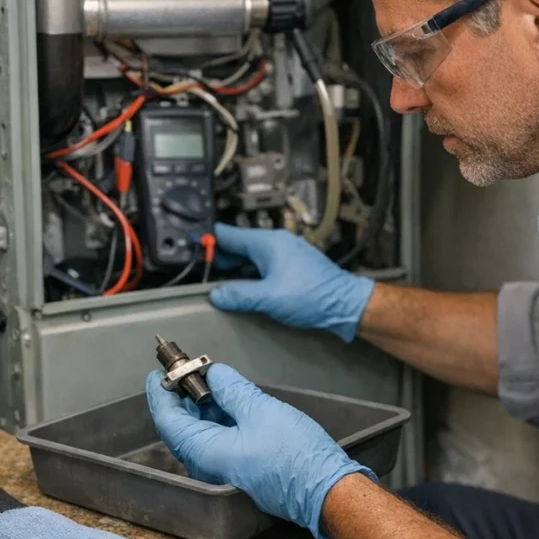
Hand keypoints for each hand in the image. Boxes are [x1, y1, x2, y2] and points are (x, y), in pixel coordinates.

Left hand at [146, 364, 375, 538]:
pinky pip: (217, 440)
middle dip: (182, 395)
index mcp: (206, 453)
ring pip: (201, 432)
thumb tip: (214, 374)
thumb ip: (231, 389)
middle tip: (188, 368)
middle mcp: (208, 466)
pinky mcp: (239, 469)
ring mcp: (223, 470)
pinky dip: (218, 417)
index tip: (158, 372)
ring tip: (210, 377)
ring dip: (202, 404)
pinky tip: (228, 399)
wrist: (327, 492)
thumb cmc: (297, 457)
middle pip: (182, 426)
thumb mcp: (261, 410)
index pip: (169, 420)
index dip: (160, 393)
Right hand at [209, 223, 374, 342]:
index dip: (209, 239)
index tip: (194, 241)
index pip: (230, 234)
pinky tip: (245, 284)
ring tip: (219, 277)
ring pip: (252, 255)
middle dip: (221, 255)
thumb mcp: (268, 297)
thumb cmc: (313, 296)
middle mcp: (277, 243)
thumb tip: (217, 294)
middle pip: (240, 244)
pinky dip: (251, 271)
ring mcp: (287, 253)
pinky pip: (264, 263)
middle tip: (203, 265)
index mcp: (269, 243)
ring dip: (236, 265)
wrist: (345, 304)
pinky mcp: (293, 266)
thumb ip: (239, 295)